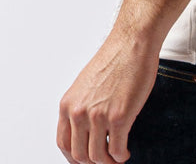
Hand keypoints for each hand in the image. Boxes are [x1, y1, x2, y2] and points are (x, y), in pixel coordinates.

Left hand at [56, 28, 159, 163]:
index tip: (85, 160)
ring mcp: (98, 116)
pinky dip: (121, 156)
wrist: (132, 43)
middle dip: (93, 162)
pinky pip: (117, 150)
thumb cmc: (114, 59)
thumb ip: (81, 107)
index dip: (74, 158)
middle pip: (80, 156)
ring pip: (98, 157)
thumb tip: (84, 130)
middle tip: (105, 159)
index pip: (63, 144)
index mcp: (68, 104)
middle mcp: (79, 112)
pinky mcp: (119, 117)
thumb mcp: (86, 85)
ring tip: (117, 155)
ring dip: (109, 161)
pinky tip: (125, 150)